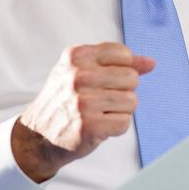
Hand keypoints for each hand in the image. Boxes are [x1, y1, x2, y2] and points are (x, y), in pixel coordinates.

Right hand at [11, 43, 155, 182]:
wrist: (38, 135)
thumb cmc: (65, 100)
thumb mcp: (83, 71)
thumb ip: (118, 64)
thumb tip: (151, 63)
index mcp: (76, 56)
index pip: (123, 54)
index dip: (122, 69)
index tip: (105, 80)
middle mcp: (78, 76)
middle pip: (131, 78)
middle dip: (123, 91)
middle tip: (101, 100)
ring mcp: (83, 101)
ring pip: (132, 101)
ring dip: (120, 111)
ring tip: (100, 113)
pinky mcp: (89, 126)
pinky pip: (125, 123)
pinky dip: (116, 128)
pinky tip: (99, 126)